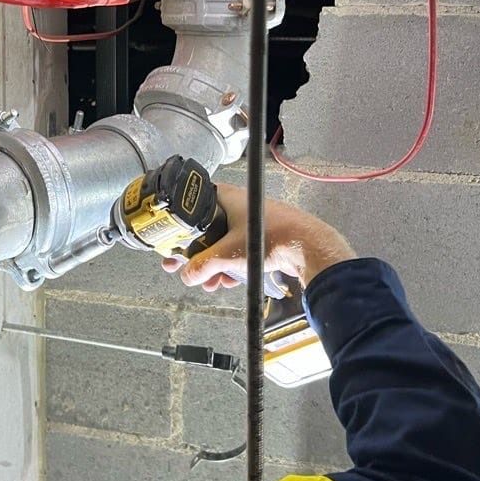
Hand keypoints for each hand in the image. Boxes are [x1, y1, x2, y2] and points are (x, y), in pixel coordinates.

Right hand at [161, 186, 354, 292]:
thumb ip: (202, 265)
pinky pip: (239, 252)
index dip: (182, 223)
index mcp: (226, 198)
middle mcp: (239, 206)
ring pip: (224, 243)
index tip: (173, 239)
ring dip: (214, 264)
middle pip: (208, 229)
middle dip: (197, 253)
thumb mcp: (226, 253)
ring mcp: (252, 222)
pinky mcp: (263, 238)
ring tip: (208, 282)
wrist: (306, 246)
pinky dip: (231, 266)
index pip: (194, 204)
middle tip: (183, 266)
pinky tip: (227, 281)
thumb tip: (188, 274)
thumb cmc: (272, 236)